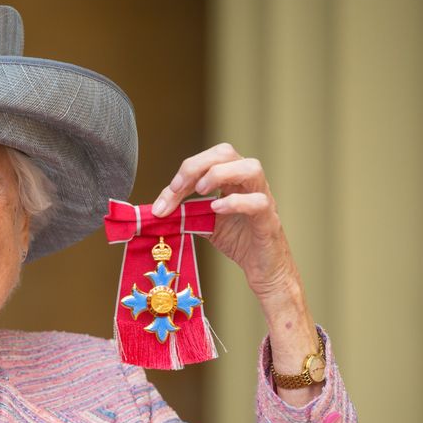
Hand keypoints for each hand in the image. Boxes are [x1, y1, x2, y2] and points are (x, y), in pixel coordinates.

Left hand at [153, 143, 322, 405]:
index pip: (207, 160)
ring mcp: (262, 198)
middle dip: (197, 165)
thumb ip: (184, 213)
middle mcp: (248, 183)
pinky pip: (258, 202)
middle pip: (227, 152)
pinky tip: (216, 210)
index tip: (164, 199)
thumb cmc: (238, 241)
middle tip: (179, 188)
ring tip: (201, 191)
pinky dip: (235, 202)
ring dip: (220, 174)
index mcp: (232, 179)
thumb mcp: (205, 223)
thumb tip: (154, 211)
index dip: (182, 173)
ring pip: (251, 168)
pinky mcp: (268, 220)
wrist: (264, 270)